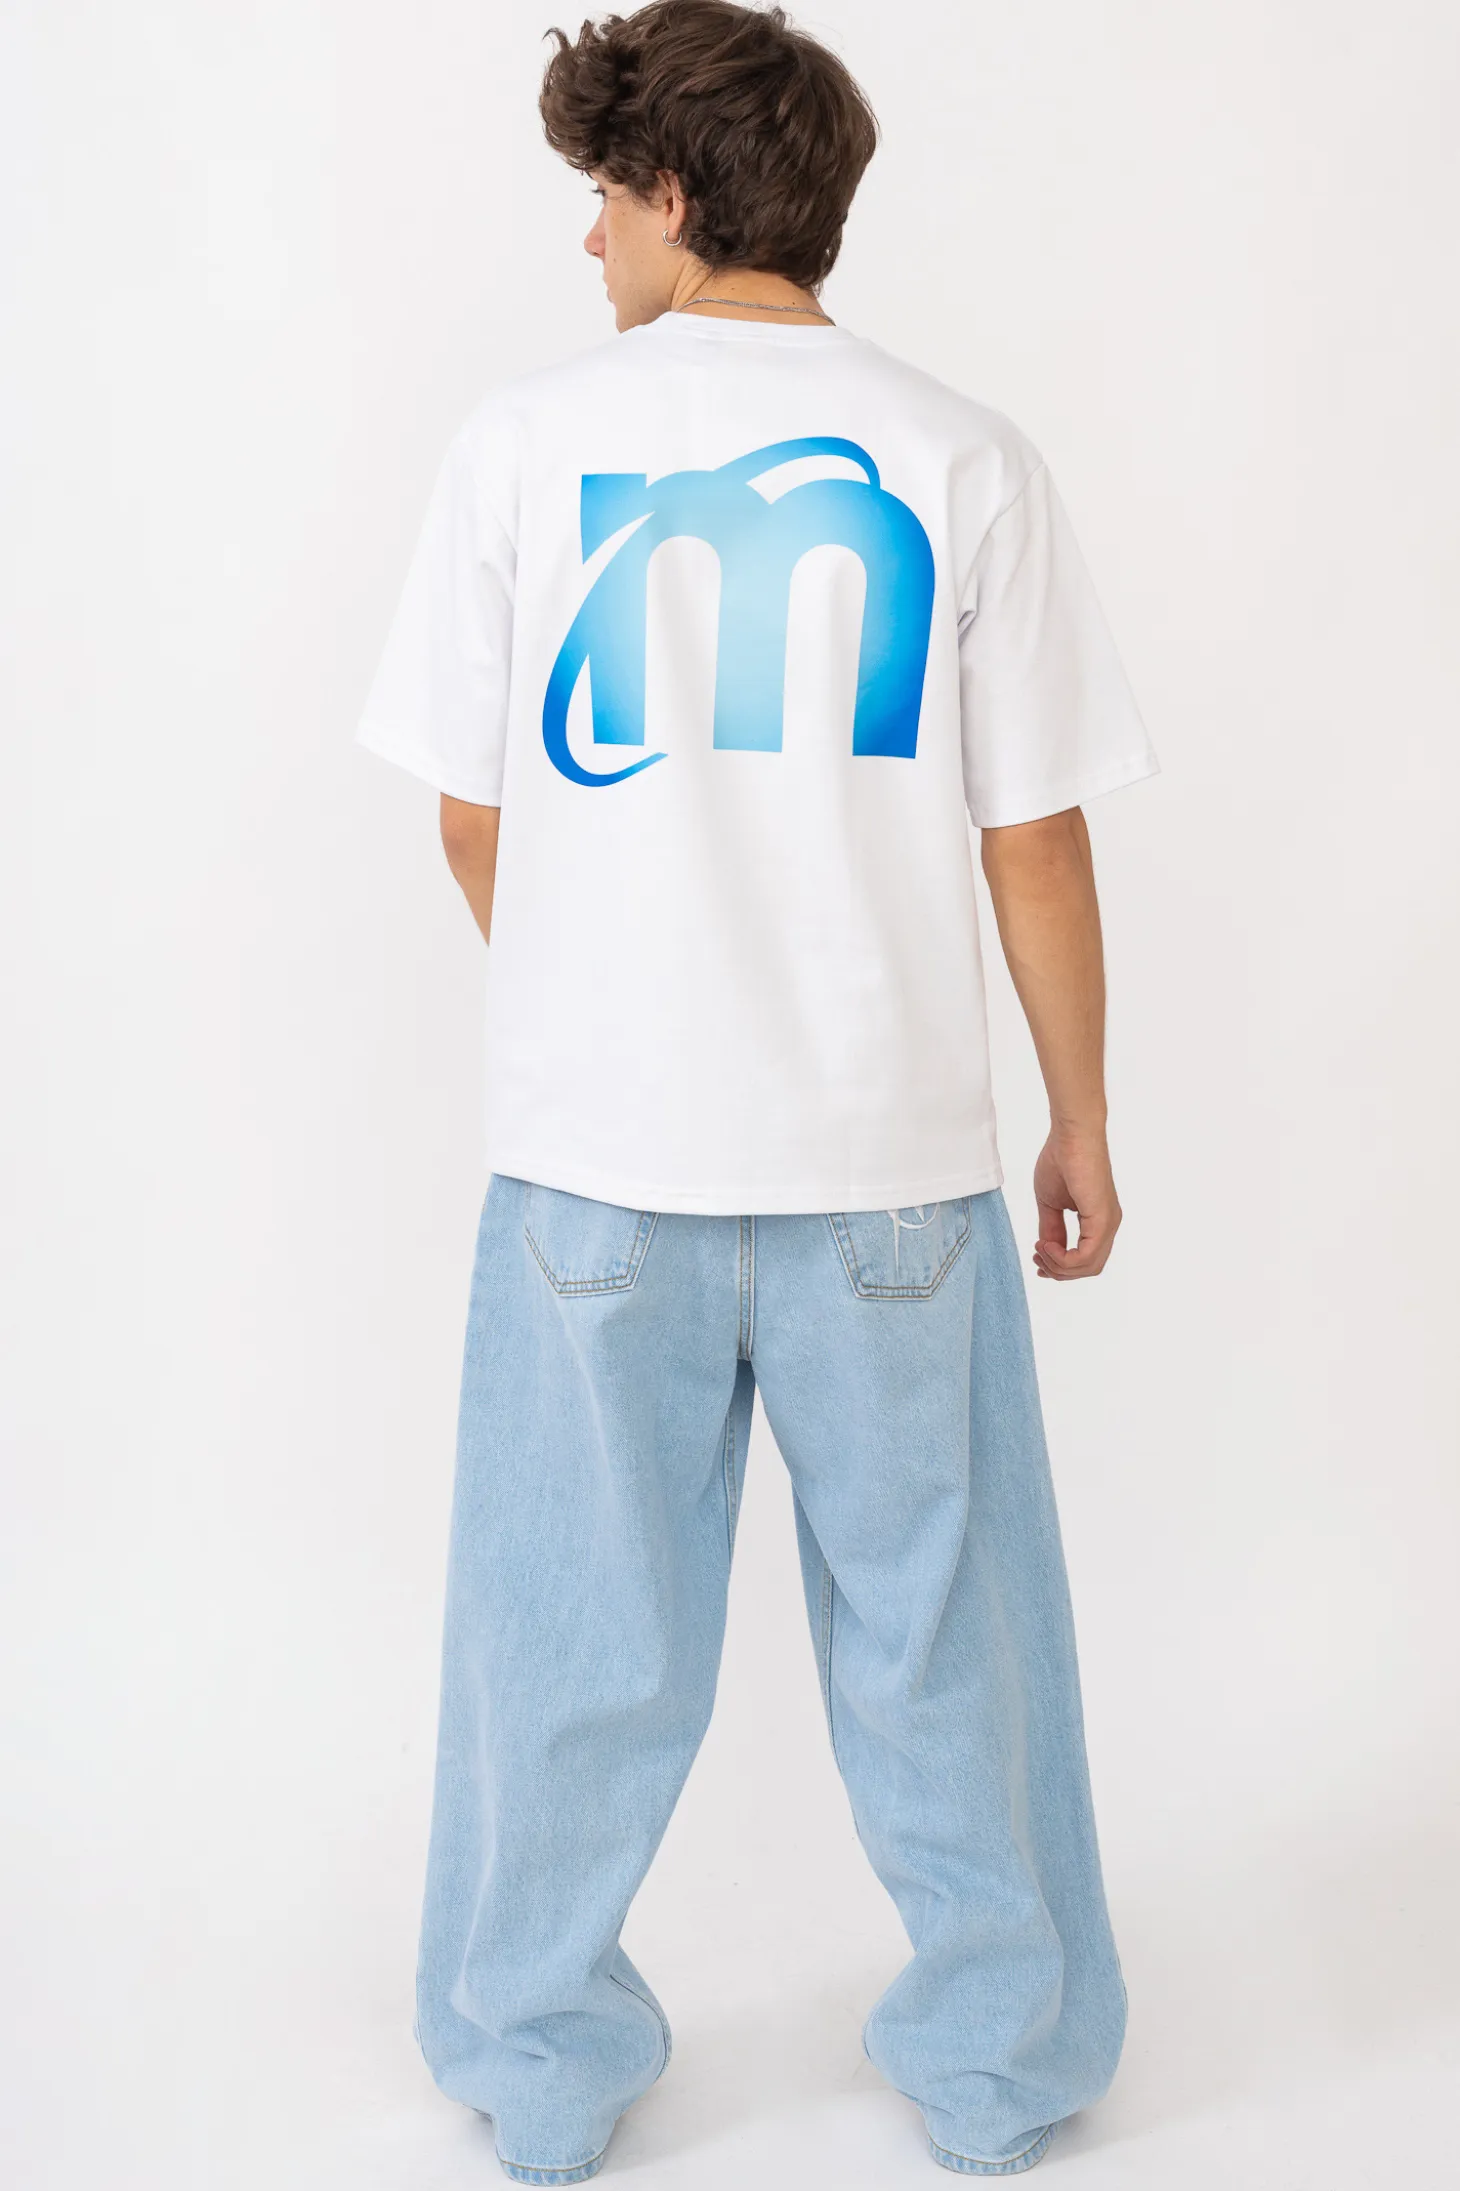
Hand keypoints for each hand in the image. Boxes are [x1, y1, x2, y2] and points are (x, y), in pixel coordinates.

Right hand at [1032, 1129, 1121, 1280]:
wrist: (1071, 1136)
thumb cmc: (1061, 1160)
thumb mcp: (1050, 1203)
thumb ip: (1051, 1228)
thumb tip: (1048, 1249)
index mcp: (1098, 1221)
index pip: (1085, 1259)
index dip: (1060, 1266)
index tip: (1038, 1258)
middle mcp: (1108, 1225)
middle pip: (1088, 1268)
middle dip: (1059, 1270)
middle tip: (1037, 1258)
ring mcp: (1107, 1223)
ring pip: (1088, 1266)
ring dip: (1059, 1266)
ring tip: (1040, 1248)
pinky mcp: (1102, 1219)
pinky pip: (1087, 1255)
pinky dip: (1064, 1257)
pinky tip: (1047, 1244)